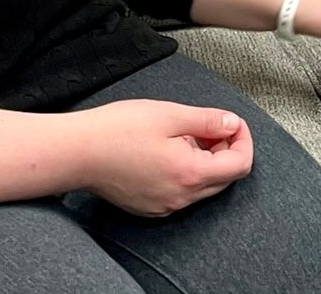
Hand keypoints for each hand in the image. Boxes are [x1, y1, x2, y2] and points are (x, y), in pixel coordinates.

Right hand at [78, 99, 252, 215]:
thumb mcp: (170, 114)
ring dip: (205, 159)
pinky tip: (166, 149)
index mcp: (190, 174)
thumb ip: (208, 121)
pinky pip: (182, 191)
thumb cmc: (118, 130)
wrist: (77, 152)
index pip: (240, 165)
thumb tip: (232, 124)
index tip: (231, 121)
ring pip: (203, 185)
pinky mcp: (150, 206)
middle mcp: (180, 198)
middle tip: (206, 124)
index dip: (242, 138)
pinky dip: (186, 170)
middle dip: (225, 148)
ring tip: (181, 134)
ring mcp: (164, 206)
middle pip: (225, 177)